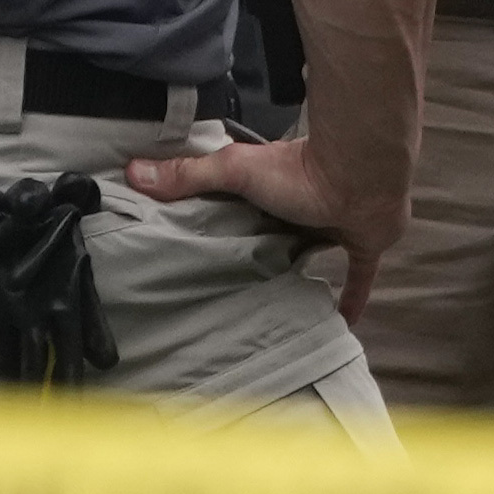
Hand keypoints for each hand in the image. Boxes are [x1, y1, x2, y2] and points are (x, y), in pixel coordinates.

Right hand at [123, 127, 395, 318]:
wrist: (360, 175)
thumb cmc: (297, 170)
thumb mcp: (234, 170)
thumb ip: (189, 174)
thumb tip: (133, 172)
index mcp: (267, 187)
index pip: (239, 203)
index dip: (222, 218)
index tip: (201, 241)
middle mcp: (299, 206)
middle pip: (274, 231)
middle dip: (260, 248)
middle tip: (234, 282)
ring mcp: (331, 225)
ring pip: (311, 251)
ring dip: (300, 268)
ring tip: (276, 301)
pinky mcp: (359, 242)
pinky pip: (357, 275)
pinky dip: (353, 296)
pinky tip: (343, 323)